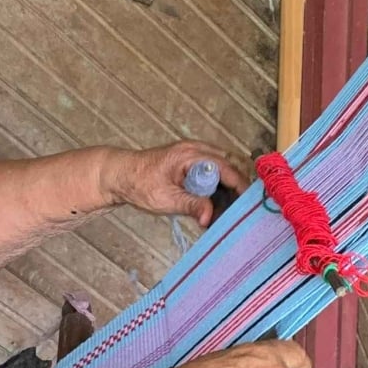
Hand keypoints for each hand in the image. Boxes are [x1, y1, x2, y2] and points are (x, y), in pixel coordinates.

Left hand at [101, 141, 250, 226]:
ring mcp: (194, 154)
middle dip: (237, 188)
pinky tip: (215, 206)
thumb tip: (209, 218)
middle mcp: (196, 150)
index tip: (248, 204)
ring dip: (227, 189)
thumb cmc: (138, 184)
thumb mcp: (165, 199)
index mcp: (190, 155)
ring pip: (223, 170)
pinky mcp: (192, 162)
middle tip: (239, 211)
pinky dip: (217, 188)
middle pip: (229, 166)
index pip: (226, 168)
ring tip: (227, 212)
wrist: (120, 175)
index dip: (240, 186)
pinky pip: (212, 172)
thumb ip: (190, 206)